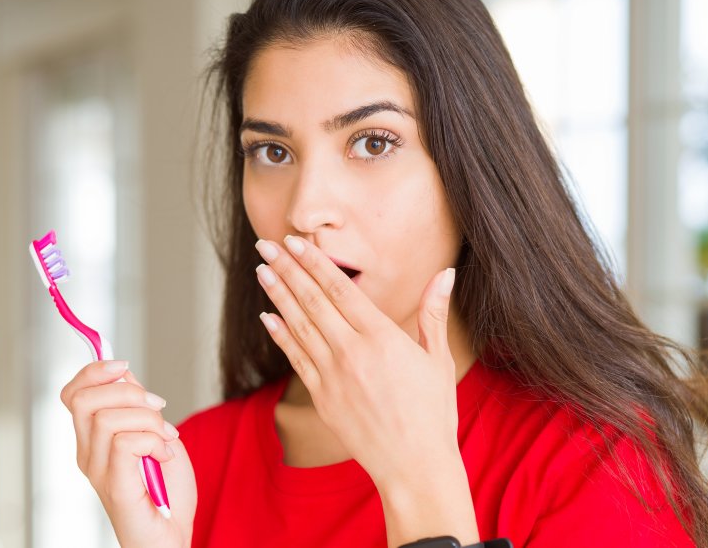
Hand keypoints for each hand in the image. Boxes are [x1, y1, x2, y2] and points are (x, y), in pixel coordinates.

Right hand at [61, 360, 196, 547]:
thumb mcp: (155, 433)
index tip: (124, 364)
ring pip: (108, 418)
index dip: (94, 370)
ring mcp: (97, 471)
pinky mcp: (114, 486)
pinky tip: (163, 456)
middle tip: (158, 408)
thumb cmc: (165, 493)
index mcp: (92, 439)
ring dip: (148, 420)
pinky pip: (126, 443)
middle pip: (83, 398)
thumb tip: (122, 372)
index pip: (73, 393)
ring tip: (165, 439)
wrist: (170, 536)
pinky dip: (153, 441)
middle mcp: (86, 453)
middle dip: (128, 390)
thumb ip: (136, 406)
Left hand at [254, 236, 461, 489]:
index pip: (341, 290)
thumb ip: (434, 313)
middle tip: (266, 245)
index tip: (296, 242)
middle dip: (288, 270)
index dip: (315, 263)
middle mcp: (353, 353)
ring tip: (262, 271)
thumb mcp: (438, 359)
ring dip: (278, 296)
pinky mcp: (323, 398)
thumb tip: (445, 274)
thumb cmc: (433, 412)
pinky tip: (267, 316)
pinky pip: (296, 359)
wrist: (414, 465)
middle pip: (313, 302)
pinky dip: (280, 335)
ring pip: (299, 326)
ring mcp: (333, 376)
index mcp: (383, 338)